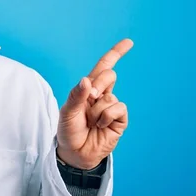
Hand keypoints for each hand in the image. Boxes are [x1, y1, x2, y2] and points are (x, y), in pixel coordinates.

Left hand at [56, 39, 133, 168]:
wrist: (75, 153)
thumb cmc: (68, 131)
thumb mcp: (66, 112)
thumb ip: (76, 96)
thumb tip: (87, 80)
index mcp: (87, 89)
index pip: (103, 67)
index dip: (116, 54)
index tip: (129, 42)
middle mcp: (101, 95)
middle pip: (108, 75)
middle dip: (99, 84)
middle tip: (89, 99)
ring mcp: (111, 107)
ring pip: (110, 95)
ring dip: (97, 109)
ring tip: (91, 122)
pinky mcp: (120, 120)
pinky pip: (118, 108)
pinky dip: (107, 116)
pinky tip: (101, 126)